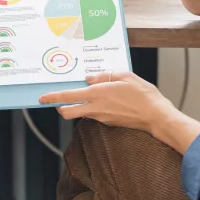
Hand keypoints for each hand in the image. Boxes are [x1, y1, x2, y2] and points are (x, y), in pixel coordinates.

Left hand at [39, 72, 174, 133]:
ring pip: (81, 113)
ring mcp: (101, 117)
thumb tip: (90, 78)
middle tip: (60, 100)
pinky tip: (105, 99)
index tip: (42, 98)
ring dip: (79, 105)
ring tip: (91, 93)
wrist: (156, 116)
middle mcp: (96, 108)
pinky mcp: (108, 122)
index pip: (68, 97)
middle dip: (60, 107)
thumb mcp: (124, 76)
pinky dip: (93, 107)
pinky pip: (94, 114)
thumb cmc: (143, 95)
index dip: (52, 98)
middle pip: (68, 112)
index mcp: (97, 94)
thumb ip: (104, 76)